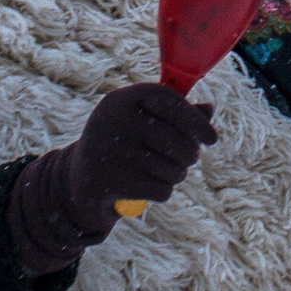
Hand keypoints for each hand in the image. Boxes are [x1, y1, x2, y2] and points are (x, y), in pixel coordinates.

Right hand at [9, 84, 217, 274]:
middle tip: (187, 159)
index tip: (212, 139)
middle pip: (179, 141)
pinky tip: (146, 187)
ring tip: (162, 170)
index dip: (196, 122)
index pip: (170, 102)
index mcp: (121, 99)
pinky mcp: (111, 182)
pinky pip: (163, 190)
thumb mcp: (144, 122)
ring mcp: (111, 152)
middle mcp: (114, 121)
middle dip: (190, 154)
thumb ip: (177, 114)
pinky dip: (162, 191)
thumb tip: (209, 109)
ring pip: (175, 168)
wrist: (79, 178)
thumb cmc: (122, 143)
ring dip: (177, 174)